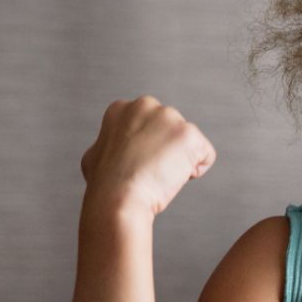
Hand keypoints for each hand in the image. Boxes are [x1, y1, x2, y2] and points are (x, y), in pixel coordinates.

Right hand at [80, 95, 216, 216]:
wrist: (118, 196)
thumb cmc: (106, 184)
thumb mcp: (95, 155)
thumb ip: (112, 144)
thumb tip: (115, 148)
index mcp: (123, 108)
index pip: (151, 128)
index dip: (145, 151)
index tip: (133, 162)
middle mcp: (147, 105)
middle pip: (171, 133)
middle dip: (165, 152)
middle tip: (147, 169)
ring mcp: (170, 117)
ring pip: (188, 144)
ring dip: (179, 162)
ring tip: (158, 174)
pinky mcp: (190, 134)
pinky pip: (206, 155)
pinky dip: (196, 170)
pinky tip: (174, 177)